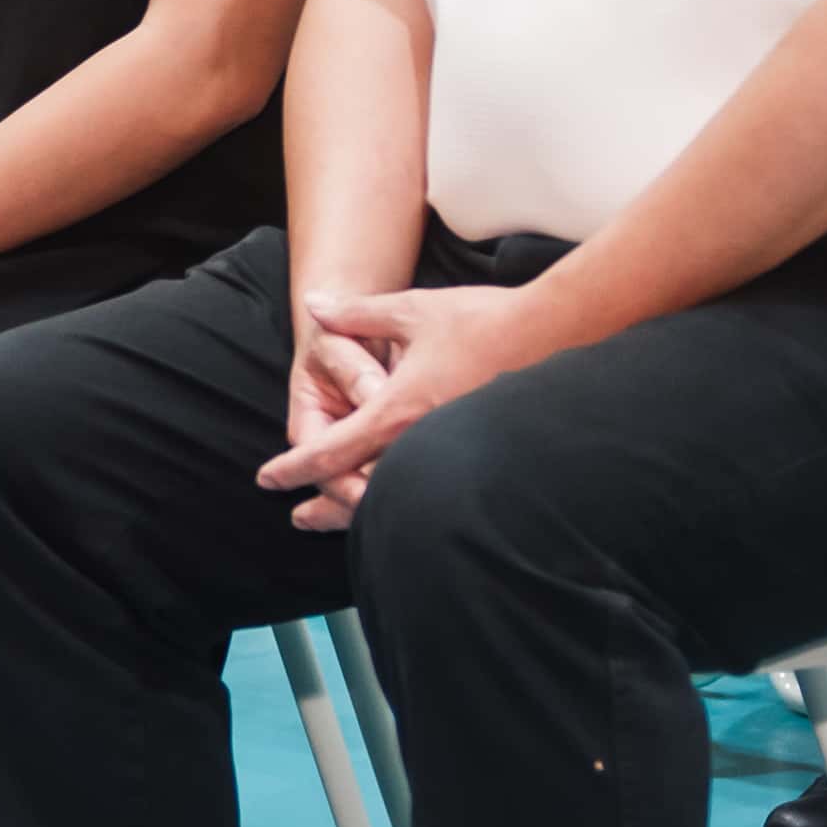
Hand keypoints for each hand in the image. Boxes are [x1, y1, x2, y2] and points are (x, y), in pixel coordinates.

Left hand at [262, 279, 554, 530]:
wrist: (558, 333)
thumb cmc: (484, 320)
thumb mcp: (411, 311)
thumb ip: (357, 314)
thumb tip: (314, 305)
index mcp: (397, 409)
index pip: (331, 451)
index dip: (294, 467)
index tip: (268, 479)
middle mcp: (420, 441)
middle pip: (358, 489)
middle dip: (325, 506)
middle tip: (300, 518)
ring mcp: (451, 454)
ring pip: (394, 496)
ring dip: (361, 510)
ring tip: (341, 521)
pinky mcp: (478, 458)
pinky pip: (430, 489)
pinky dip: (403, 501)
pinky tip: (400, 504)